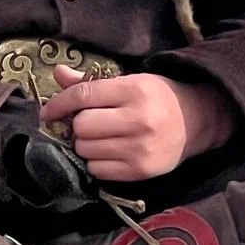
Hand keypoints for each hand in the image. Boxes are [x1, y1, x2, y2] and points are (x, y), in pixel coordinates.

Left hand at [42, 66, 231, 183]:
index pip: (83, 96)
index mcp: (135, 90)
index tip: (49, 111)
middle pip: (82, 127)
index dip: (59, 104)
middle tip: (87, 124)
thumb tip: (57, 73)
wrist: (196, 121)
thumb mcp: (130, 81)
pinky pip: (97, 170)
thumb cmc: (158, 97)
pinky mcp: (140, 171)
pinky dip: (96, 162)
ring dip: (85, 145)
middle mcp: (139, 120)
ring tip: (100, 138)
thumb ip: (91, 82)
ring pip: (86, 150)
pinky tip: (109, 152)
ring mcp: (140, 148)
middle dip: (78, 126)